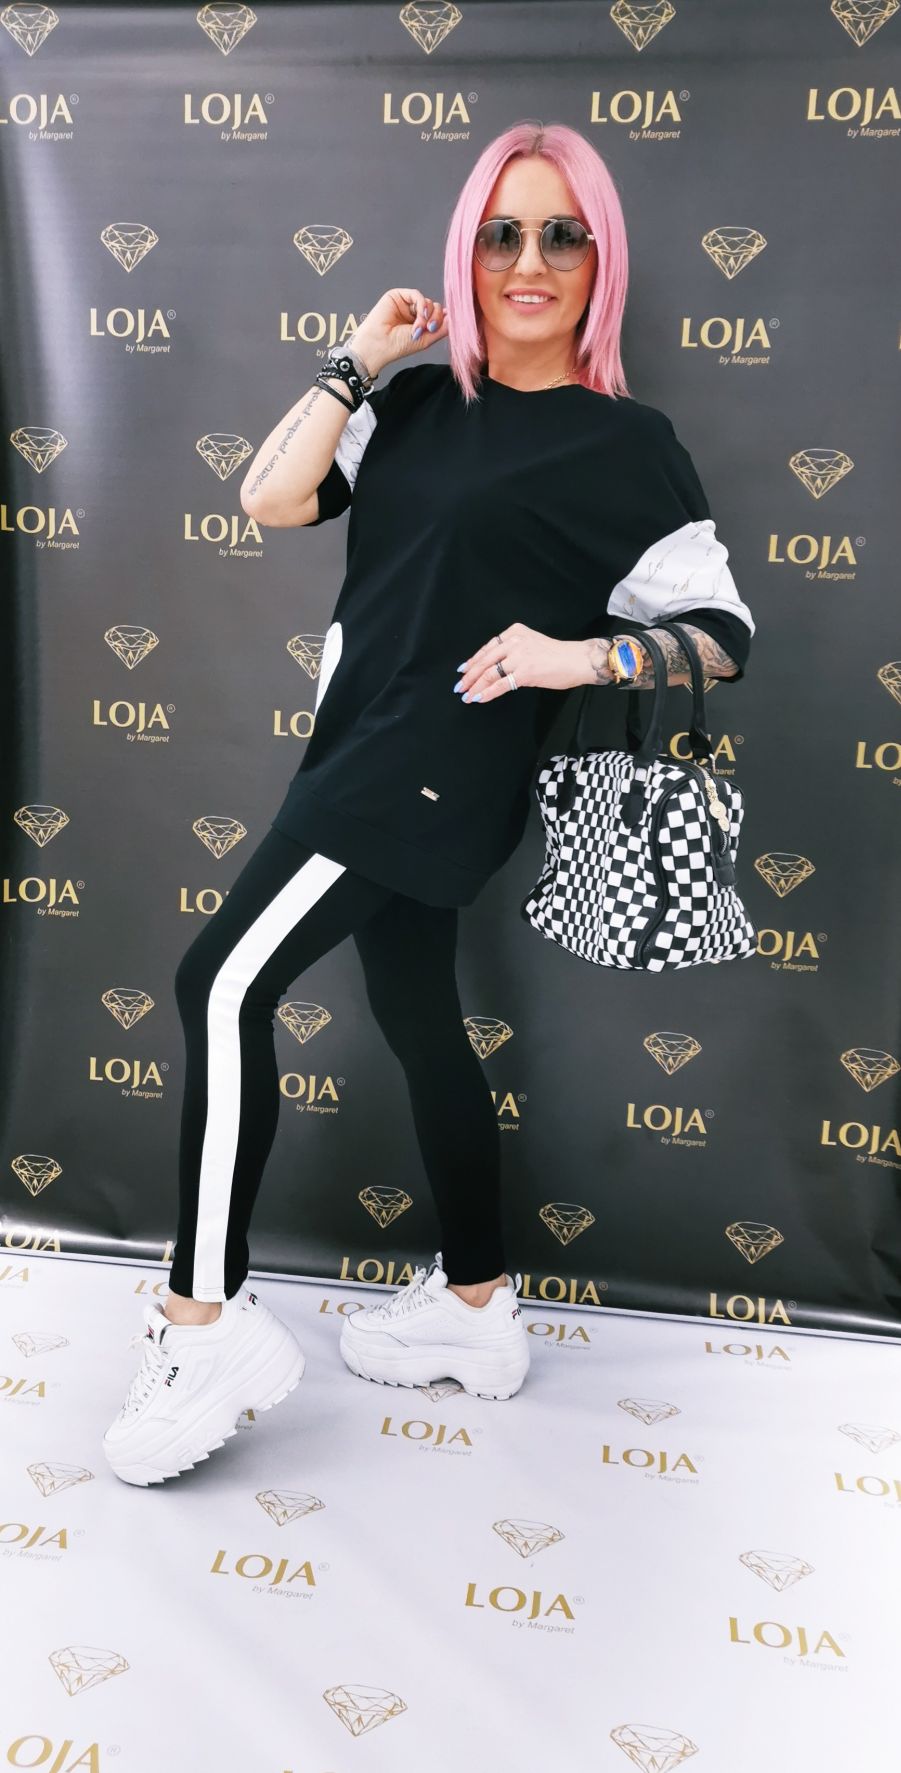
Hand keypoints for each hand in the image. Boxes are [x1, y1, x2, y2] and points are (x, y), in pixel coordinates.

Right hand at [350, 286, 448, 376]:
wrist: (378, 345)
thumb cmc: (398, 346)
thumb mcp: (426, 340)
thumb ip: (442, 328)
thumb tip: (457, 317)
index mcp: (421, 324)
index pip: (439, 316)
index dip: (444, 319)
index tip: (449, 324)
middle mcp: (414, 313)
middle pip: (436, 308)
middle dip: (436, 319)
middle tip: (429, 329)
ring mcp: (406, 304)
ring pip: (428, 302)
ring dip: (427, 316)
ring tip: (419, 329)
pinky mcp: (398, 296)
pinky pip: (417, 295)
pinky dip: (422, 305)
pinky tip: (420, 316)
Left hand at [454, 623, 602, 702]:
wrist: (577, 660)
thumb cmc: (557, 655)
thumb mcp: (531, 644)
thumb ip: (512, 650)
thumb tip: (493, 667)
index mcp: (515, 632)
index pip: (488, 648)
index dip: (473, 661)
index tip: (463, 671)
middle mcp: (515, 641)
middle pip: (485, 660)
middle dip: (470, 676)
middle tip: (460, 686)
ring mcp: (520, 656)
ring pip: (490, 673)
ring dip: (476, 686)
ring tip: (467, 695)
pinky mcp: (525, 672)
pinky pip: (501, 684)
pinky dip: (488, 692)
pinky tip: (480, 698)